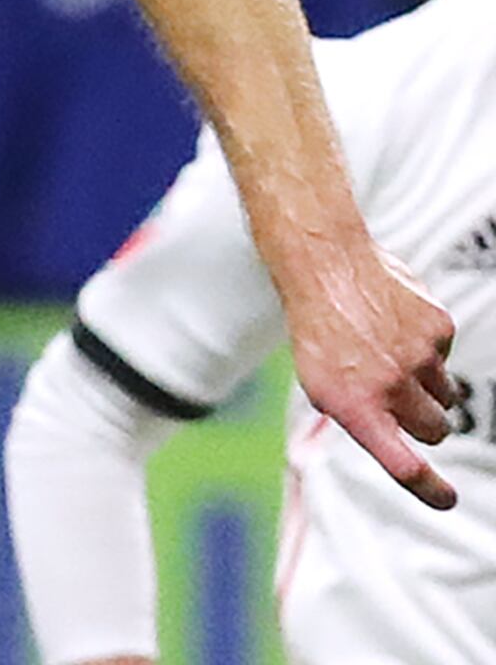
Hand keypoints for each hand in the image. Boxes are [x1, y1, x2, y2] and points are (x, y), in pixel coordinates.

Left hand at [279, 246, 460, 509]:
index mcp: (356, 406)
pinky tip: (395, 327)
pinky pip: (445, 357)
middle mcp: (392, 386)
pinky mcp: (440, 330)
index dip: (428, 488)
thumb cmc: (318, 330)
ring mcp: (421, 357)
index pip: (403, 463)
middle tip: (399, 401)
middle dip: (425, 426)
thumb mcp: (320, 383)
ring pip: (446, 396)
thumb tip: (396, 439)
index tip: (446, 499)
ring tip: (389, 356)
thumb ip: (360, 415)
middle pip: (435, 432)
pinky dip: (426, 349)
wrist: (325, 265)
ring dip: (426, 387)